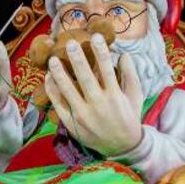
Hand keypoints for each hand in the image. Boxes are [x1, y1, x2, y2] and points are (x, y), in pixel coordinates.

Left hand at [44, 34, 144, 155]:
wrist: (122, 147)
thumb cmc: (129, 117)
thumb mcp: (135, 96)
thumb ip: (130, 75)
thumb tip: (123, 54)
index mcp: (115, 97)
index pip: (107, 69)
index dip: (101, 52)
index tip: (95, 37)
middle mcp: (98, 105)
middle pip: (85, 78)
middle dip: (78, 59)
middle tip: (71, 43)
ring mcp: (83, 115)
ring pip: (68, 91)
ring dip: (60, 73)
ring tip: (53, 59)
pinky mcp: (72, 123)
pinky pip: (59, 105)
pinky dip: (53, 91)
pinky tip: (49, 78)